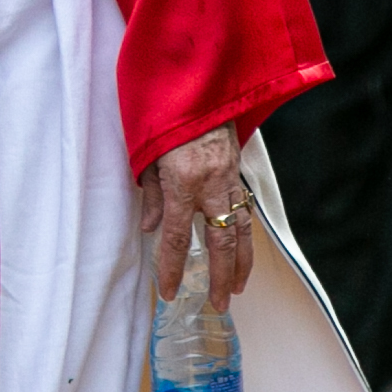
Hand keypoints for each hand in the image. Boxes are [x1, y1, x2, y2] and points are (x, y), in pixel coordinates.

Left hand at [147, 127, 255, 309]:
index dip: (171, 268)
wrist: (203, 87)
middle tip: (221, 303)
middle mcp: (211, 185)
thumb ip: (151, 194)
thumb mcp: (147, 155)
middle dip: (222, 277)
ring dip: (242, 262)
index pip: (176, 237)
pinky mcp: (237, 172)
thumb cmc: (168, 118)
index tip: (169, 292)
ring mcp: (229, 179)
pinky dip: (244, 235)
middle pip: (220, 243)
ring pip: (241, 230)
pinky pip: (244, 211)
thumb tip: (152, 229)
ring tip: (239, 286)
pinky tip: (242, 251)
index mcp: (184, 182)